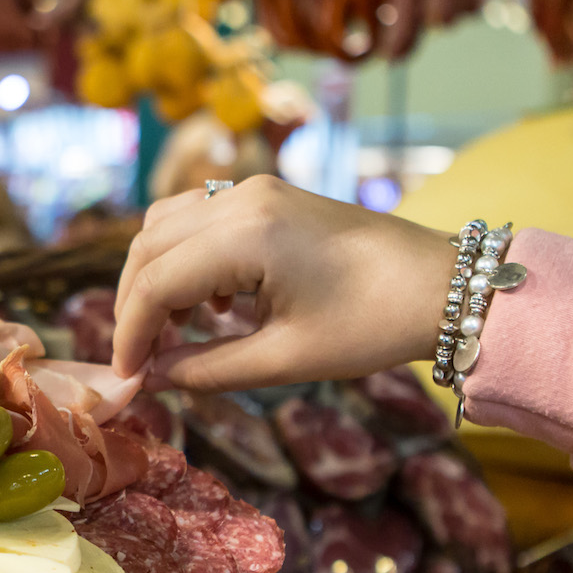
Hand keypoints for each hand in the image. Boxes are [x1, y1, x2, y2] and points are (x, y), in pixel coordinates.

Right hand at [112, 176, 459, 391]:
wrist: (444, 286)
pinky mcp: (268, 197)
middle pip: (148, 247)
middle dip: (134, 306)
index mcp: (245, 234)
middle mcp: (241, 199)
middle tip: (143, 360)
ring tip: (175, 334)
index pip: (154, 282)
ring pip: (167, 227)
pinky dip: (186, 261)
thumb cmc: (374, 324)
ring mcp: (255, 191)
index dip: (130, 334)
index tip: (128, 378)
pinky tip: (212, 307)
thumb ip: (207, 370)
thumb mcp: (285, 359)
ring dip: (157, 278)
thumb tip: (152, 381)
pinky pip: (199, 221)